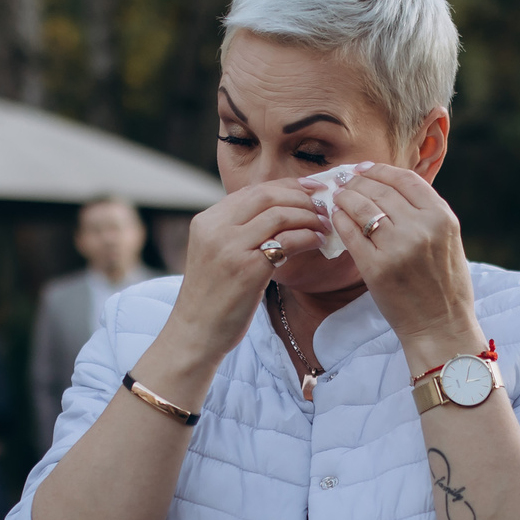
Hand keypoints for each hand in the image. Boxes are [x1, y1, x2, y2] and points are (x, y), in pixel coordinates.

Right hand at [155, 181, 329, 375]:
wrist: (195, 333)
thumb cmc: (211, 297)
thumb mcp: (215, 253)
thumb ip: (236, 231)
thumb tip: (278, 213)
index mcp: (207, 221)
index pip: (253, 190)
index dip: (287, 186)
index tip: (311, 189)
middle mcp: (216, 229)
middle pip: (267, 196)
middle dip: (301, 196)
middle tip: (324, 204)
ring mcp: (230, 248)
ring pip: (279, 215)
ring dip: (308, 216)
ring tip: (324, 225)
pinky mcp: (248, 269)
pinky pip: (287, 242)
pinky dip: (308, 237)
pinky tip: (317, 242)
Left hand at [329, 166, 484, 371]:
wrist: (441, 326)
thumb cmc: (445, 285)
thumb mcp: (448, 240)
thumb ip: (426, 213)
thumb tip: (392, 187)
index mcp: (442, 217)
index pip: (405, 179)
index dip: (380, 170)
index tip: (364, 169)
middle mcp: (421, 228)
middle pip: (380, 190)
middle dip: (357, 182)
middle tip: (344, 182)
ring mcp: (397, 248)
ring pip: (362, 207)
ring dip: (345, 197)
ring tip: (337, 197)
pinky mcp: (376, 268)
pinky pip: (350, 233)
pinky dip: (340, 220)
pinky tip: (336, 217)